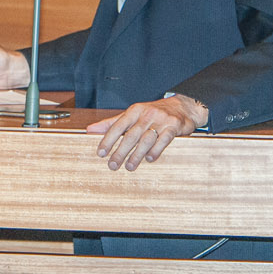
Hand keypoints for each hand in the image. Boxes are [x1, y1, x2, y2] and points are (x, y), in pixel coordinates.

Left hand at [86, 95, 208, 170]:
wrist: (182, 106)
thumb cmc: (152, 113)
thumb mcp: (131, 115)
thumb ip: (111, 123)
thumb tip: (90, 130)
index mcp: (134, 111)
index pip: (117, 126)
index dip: (108, 139)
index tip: (100, 153)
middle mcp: (146, 115)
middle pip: (130, 135)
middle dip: (120, 151)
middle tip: (112, 165)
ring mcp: (160, 121)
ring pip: (145, 139)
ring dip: (136, 154)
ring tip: (129, 167)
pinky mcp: (174, 127)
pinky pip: (163, 140)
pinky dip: (156, 150)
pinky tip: (149, 159)